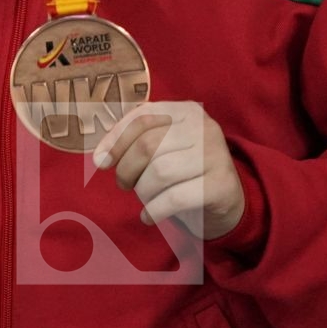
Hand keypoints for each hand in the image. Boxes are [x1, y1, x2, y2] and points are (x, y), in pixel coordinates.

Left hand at [94, 101, 246, 240]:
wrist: (226, 200)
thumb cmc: (183, 169)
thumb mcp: (161, 146)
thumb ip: (132, 140)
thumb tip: (100, 157)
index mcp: (186, 111)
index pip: (142, 118)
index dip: (115, 140)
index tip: (100, 162)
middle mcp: (205, 127)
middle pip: (147, 145)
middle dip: (126, 169)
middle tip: (123, 184)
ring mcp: (217, 155)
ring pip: (160, 172)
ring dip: (142, 190)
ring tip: (143, 198)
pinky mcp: (221, 185)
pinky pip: (175, 198)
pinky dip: (154, 210)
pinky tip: (148, 216)